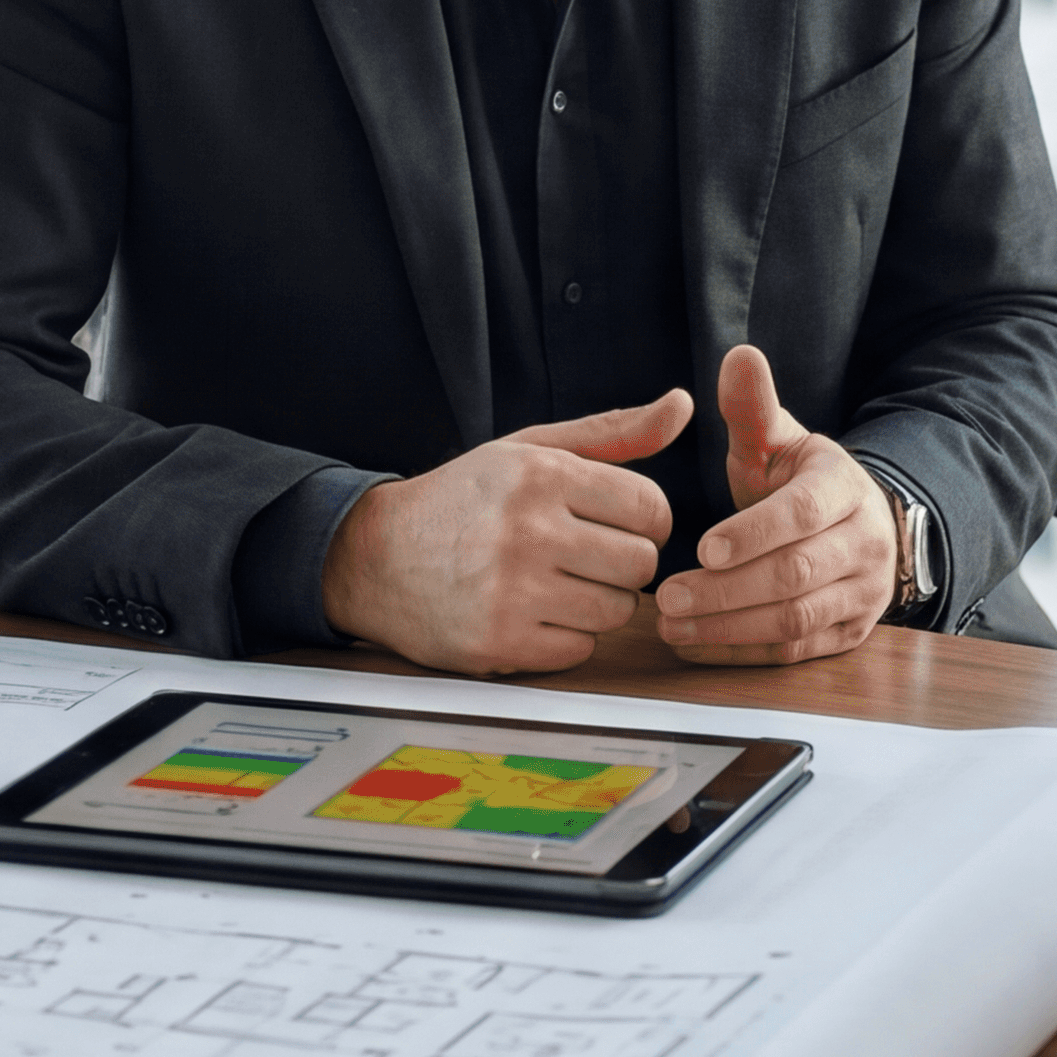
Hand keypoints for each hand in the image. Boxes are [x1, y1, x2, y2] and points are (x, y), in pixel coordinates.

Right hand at [319, 390, 688, 673]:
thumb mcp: (530, 450)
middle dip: (624, 563)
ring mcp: (511, 592)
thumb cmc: (462, 500)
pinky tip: (535, 614)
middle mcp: (528, 531)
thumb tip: (682, 405)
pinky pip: (579, 650)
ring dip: (599, 602)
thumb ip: (612, 432)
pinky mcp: (498, 643)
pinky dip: (567, 638)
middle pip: (641, 564)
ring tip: (561, 584)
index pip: (650, 507)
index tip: (619, 525)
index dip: (645, 521)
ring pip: (616, 612)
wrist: (374, 557)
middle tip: (588, 556)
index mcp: (540, 475)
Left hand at [654, 346, 897, 668]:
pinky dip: (740, 653)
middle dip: (727, 590)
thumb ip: (753, 407)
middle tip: (668, 597)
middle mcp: (864, 544)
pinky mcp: (848, 634)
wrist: (859, 525)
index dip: (753, 533)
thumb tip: (739, 356)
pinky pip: (794, 653)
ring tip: (671, 623)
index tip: (702, 547)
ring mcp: (862, 594)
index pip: (803, 514)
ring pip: (795, 620)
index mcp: (844, 489)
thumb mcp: (781, 441)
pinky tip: (694, 644)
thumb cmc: (803, 482)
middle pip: (795, 576)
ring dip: (728, 627)